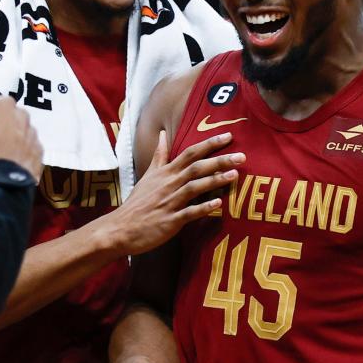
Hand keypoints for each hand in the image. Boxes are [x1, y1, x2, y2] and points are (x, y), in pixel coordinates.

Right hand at [0, 97, 43, 179]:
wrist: (5, 174)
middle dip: (1, 125)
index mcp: (5, 105)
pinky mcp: (39, 151)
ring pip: (21, 133)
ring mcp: (33, 134)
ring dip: (12, 139)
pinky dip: (21, 154)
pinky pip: (28, 149)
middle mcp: (23, 116)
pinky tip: (10, 161)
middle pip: (10, 117)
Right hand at [102, 130, 242, 256]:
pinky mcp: (170, 221)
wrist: (120, 228)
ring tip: (234, 175)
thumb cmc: (138, 203)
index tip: (228, 136)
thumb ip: (159, 155)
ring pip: (194, 187)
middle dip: (219, 160)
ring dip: (215, 180)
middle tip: (242, 156)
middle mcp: (169, 184)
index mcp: (166, 173)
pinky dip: (203, 208)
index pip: (190, 153)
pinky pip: (189, 213)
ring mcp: (170, 202)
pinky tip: (218, 205)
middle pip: (196, 168)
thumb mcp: (148, 175)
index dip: (209, 144)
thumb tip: (163, 134)